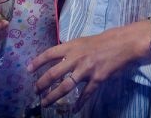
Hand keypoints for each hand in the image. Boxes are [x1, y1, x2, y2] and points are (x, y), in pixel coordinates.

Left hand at [28, 21, 150, 109]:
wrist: (122, 44)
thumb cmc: (101, 41)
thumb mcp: (81, 41)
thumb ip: (69, 51)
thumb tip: (56, 59)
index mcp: (71, 47)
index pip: (49, 54)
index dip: (37, 62)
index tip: (28, 70)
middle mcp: (76, 58)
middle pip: (54, 73)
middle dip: (42, 84)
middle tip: (35, 91)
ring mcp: (86, 70)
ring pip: (65, 86)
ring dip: (54, 96)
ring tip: (46, 103)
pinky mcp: (97, 79)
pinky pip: (85, 94)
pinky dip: (79, 103)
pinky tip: (74, 109)